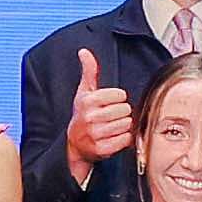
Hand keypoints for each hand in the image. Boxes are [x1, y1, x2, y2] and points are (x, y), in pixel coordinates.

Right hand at [63, 49, 135, 183]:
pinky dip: (124, 138)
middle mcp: (90, 118)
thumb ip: (89, 71)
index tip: (110, 102)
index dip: (118, 98)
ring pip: (126, 124)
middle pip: (125, 110)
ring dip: (123, 126)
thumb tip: (84, 52)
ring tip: (113, 126)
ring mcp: (96, 135)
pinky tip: (114, 136)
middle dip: (122, 113)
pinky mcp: (102, 149)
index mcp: (88, 101)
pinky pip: (126, 139)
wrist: (75, 144)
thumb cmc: (82, 115)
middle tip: (112, 116)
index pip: (119, 95)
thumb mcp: (84, 92)